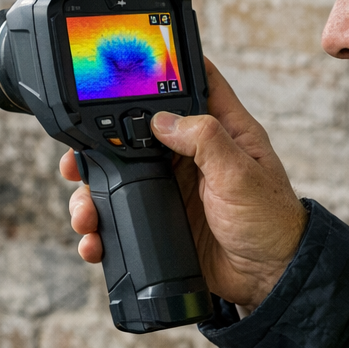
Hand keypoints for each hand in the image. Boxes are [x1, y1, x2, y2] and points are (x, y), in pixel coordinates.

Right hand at [61, 58, 306, 309]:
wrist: (267, 279)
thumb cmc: (271, 221)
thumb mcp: (242, 174)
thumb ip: (206, 140)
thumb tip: (161, 120)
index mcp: (220, 131)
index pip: (191, 83)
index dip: (161, 69)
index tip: (125, 69)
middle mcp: (191, 155)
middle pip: (136, 131)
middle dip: (101, 141)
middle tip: (77, 159)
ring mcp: (174, 186)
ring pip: (120, 175)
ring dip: (94, 191)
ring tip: (85, 210)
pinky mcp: (162, 217)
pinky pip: (122, 215)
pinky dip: (102, 226)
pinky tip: (94, 238)